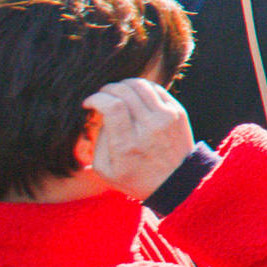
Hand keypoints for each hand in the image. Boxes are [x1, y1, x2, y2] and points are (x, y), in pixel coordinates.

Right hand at [83, 78, 193, 202]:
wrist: (176, 182)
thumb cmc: (136, 178)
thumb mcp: (105, 169)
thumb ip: (98, 140)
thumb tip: (101, 113)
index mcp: (128, 144)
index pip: (113, 106)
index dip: (96, 98)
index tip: (88, 103)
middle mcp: (149, 127)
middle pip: (125, 91)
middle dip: (107, 89)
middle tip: (101, 96)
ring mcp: (166, 117)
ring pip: (141, 85)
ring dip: (123, 84)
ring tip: (116, 93)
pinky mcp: (178, 112)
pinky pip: (156, 88)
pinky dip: (141, 87)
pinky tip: (134, 96)